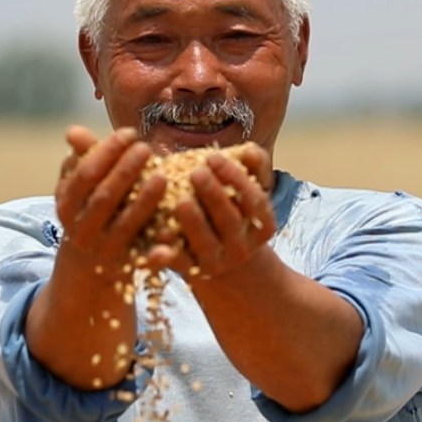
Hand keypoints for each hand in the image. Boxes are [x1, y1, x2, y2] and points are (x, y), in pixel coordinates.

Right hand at [54, 126, 167, 278]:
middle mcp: (83, 230)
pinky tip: (171, 241)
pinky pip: (144, 261)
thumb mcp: (80, 193)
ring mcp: (106, 251)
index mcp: (68, 207)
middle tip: (146, 148)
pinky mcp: (129, 269)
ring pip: (125, 227)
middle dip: (125, 172)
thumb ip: (84, 161)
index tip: (129, 132)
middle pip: (104, 199)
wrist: (87, 272)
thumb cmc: (90, 216)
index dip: (106, 153)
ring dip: (143, 203)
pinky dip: (156, 254)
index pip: (85, 176)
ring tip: (163, 177)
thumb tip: (73, 131)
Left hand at [150, 143, 276, 279]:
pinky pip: (181, 263)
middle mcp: (242, 247)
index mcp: (262, 226)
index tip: (212, 157)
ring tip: (181, 199)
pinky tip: (159, 233)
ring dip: (194, 221)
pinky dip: (170, 252)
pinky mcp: (192, 272)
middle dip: (214, 195)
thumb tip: (248, 150)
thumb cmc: (231, 212)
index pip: (254, 201)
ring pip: (206, 243)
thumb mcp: (245, 192)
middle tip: (197, 173)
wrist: (224, 260)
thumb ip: (251, 168)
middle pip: (230, 221)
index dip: (235, 178)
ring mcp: (217, 263)